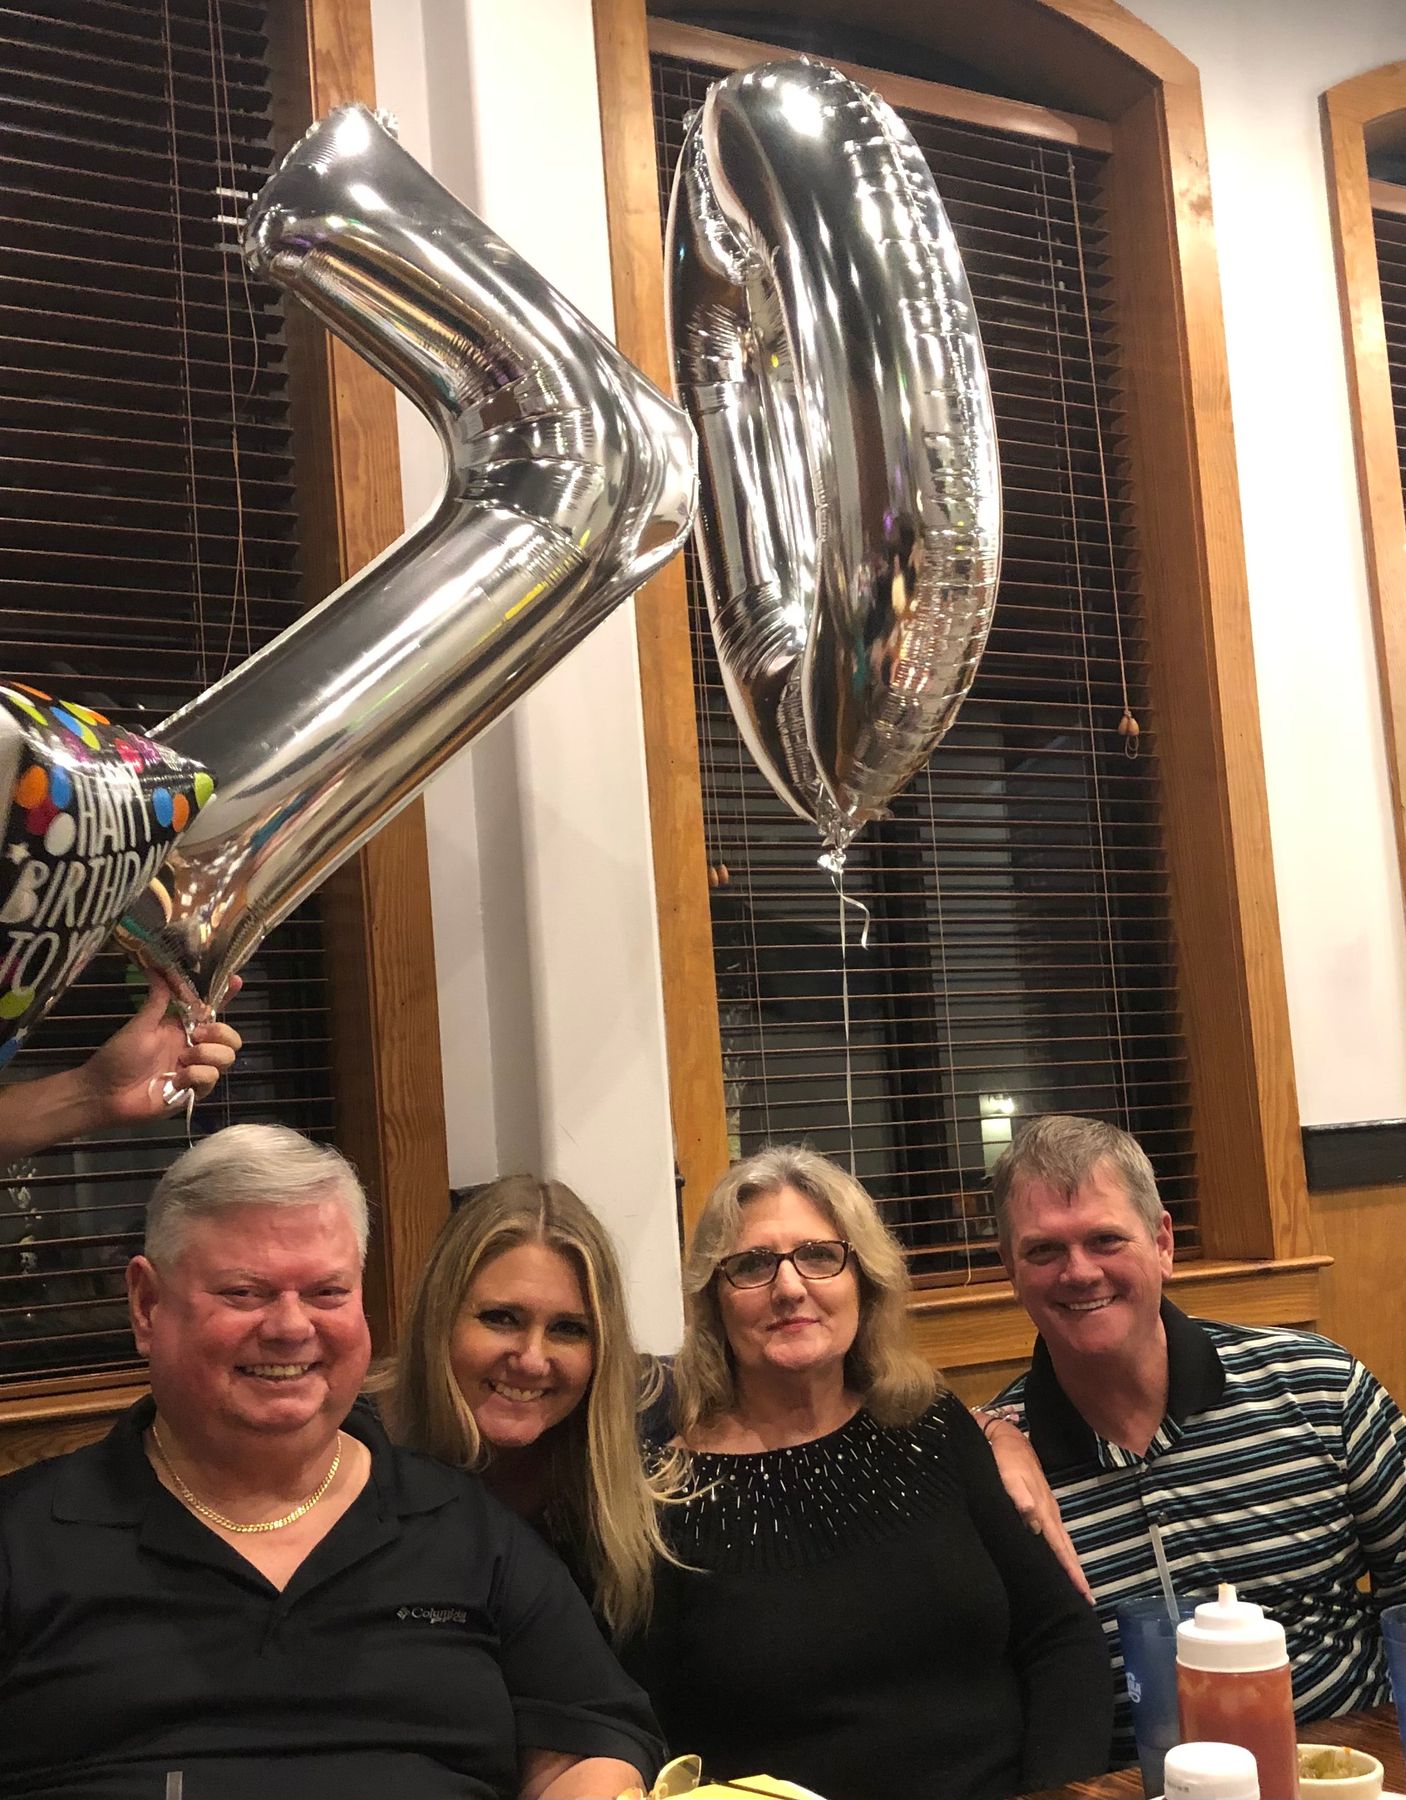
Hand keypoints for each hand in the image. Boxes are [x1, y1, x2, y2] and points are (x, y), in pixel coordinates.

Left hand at [77, 973, 242, 1125]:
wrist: (105, 1093)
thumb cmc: (119, 1057)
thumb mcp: (140, 1025)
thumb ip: (157, 999)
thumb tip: (158, 967)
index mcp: (182, 1029)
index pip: (211, 1010)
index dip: (227, 996)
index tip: (236, 980)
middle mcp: (194, 1048)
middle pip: (230, 1037)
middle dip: (220, 1033)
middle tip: (197, 1036)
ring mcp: (196, 1071)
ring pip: (226, 1058)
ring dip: (206, 1055)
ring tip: (182, 1060)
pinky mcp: (194, 1092)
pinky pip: (211, 1079)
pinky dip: (195, 1076)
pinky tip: (175, 1080)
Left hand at [983, 1415, 1093, 1601]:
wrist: (1001, 1434)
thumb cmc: (1002, 1453)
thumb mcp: (1007, 1470)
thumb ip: (1019, 1493)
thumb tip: (1034, 1522)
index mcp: (1042, 1507)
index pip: (1059, 1545)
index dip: (1070, 1569)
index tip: (1084, 1594)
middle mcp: (1047, 1510)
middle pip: (1065, 1546)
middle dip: (1076, 1573)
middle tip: (1088, 1600)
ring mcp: (1044, 1507)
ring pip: (1060, 1540)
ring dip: (1069, 1562)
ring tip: (1077, 1586)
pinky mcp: (1038, 1503)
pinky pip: (1053, 1532)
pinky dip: (1059, 1548)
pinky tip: (1057, 1559)